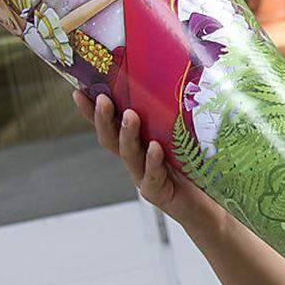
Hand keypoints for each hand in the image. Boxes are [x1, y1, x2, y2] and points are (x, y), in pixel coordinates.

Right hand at [73, 90, 228, 235]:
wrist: (206, 206)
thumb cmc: (194, 169)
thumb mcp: (181, 137)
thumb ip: (172, 117)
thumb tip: (175, 77)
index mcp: (136, 145)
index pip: (108, 126)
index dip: (91, 111)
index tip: (78, 91)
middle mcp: (135, 160)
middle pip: (111, 139)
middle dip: (104, 119)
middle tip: (103, 99)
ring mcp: (143, 177)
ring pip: (129, 155)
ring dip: (127, 135)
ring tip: (130, 116)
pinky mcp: (158, 192)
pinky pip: (152, 175)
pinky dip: (152, 160)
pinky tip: (154, 147)